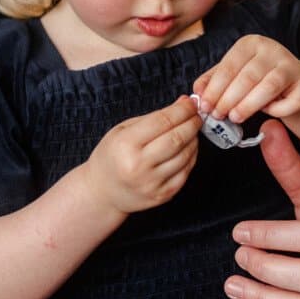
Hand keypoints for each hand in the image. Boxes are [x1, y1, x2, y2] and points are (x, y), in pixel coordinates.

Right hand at [83, 96, 200, 214]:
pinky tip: (189, 148)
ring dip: (194, 140)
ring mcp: (151, 183)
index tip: (191, 103)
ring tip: (192, 131)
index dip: (182, 110)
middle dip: (192, 123)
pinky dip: (191, 157)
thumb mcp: (122, 130)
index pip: (163, 121)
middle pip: (177, 138)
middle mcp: (138, 165)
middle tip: (197, 116)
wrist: (102, 192)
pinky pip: (185, 172)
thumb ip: (153, 117)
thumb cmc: (112, 156)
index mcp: (126, 144)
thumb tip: (183, 104)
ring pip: (185, 156)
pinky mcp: (162, 195)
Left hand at [193, 35, 299, 123]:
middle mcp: (272, 49)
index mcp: (250, 43)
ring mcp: (291, 66)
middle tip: (218, 115)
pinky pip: (290, 102)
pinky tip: (267, 112)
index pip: (229, 66)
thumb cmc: (254, 79)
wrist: (288, 83)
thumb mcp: (230, 75)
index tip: (205, 107)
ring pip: (269, 87)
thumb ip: (211, 82)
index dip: (215, 89)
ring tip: (235, 117)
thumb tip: (197, 94)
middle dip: (228, 99)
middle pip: (247, 77)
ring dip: (249, 105)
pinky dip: (277, 111)